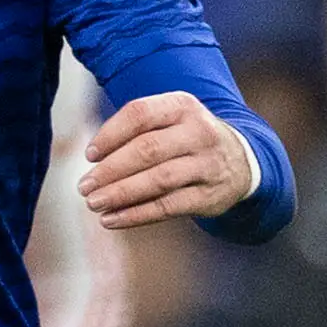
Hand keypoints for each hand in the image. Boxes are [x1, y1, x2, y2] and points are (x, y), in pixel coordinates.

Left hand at [80, 92, 258, 229]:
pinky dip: (136, 215)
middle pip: (148, 150)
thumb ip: (136, 129)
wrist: (241, 160)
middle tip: (84, 186)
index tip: (89, 155)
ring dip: (121, 194)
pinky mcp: (209, 196)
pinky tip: (111, 219)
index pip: (140, 114)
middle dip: (111, 170)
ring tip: (94, 203)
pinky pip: (168, 207)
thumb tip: (93, 159)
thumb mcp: (170, 119)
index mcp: (183, 106)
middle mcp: (199, 132)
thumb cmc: (187, 138)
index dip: (110, 134)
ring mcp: (207, 165)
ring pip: (158, 180)